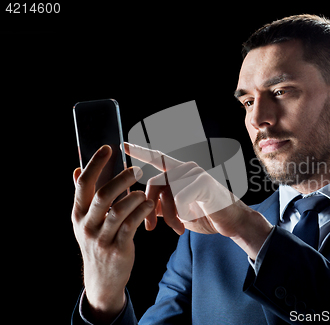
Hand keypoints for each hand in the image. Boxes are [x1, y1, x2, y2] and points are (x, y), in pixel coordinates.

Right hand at [71, 145, 154, 322]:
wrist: (102, 279)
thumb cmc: (97, 241)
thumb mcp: (84, 221)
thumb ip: (83, 196)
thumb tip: (76, 169)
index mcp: (78, 214)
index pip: (83, 184)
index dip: (95, 164)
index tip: (107, 148)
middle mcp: (86, 225)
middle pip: (103, 196)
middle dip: (120, 179)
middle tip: (136, 169)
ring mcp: (102, 238)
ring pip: (118, 211)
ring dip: (133, 196)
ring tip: (143, 190)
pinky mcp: (118, 249)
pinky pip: (130, 226)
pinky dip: (140, 212)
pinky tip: (148, 204)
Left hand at [124, 142, 272, 258]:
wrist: (232, 223)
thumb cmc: (206, 216)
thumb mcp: (178, 211)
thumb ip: (162, 204)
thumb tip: (144, 206)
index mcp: (180, 173)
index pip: (157, 158)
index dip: (141, 151)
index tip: (124, 145)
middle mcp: (186, 168)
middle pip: (153, 183)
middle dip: (149, 208)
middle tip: (150, 228)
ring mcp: (196, 172)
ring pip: (166, 193)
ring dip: (169, 217)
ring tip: (178, 229)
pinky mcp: (203, 181)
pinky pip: (180, 198)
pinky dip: (183, 213)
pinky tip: (193, 217)